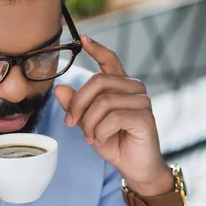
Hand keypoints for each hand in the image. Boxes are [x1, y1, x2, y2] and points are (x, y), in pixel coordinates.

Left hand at [55, 35, 171, 193]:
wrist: (134, 168)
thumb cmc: (113, 142)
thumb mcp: (87, 123)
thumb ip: (75, 106)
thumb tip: (59, 88)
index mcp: (120, 86)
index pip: (110, 60)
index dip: (97, 48)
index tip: (83, 38)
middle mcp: (134, 88)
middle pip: (98, 81)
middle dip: (78, 104)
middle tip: (71, 124)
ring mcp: (142, 101)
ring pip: (103, 102)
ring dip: (89, 123)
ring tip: (89, 137)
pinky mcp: (145, 118)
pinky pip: (113, 118)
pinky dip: (100, 132)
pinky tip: (100, 140)